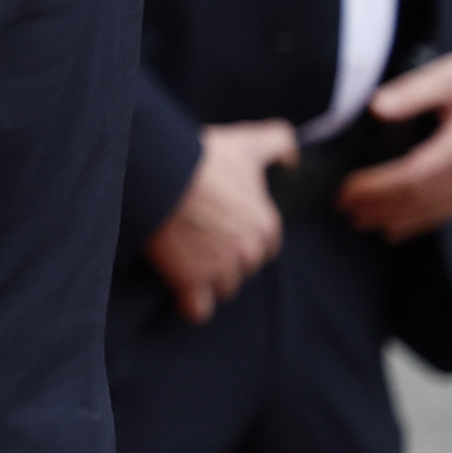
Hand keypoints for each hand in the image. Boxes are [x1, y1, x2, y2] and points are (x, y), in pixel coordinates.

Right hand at [147, 120, 296, 323]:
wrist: (158, 172)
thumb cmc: (202, 157)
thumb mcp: (247, 142)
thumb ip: (278, 143)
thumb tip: (293, 158)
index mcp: (266, 224)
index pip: (265, 247)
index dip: (241, 238)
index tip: (219, 226)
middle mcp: (249, 250)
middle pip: (244, 270)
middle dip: (225, 260)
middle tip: (198, 239)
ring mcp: (221, 269)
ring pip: (223, 289)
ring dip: (207, 281)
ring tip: (184, 259)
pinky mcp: (191, 282)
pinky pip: (198, 310)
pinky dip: (190, 304)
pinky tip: (180, 289)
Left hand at [340, 40, 451, 242]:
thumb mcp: (449, 73)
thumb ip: (410, 92)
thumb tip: (377, 108)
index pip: (411, 177)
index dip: (375, 188)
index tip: (346, 191)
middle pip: (420, 200)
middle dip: (379, 208)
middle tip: (344, 210)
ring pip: (434, 211)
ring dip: (396, 219)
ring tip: (362, 221)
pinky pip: (449, 210)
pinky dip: (420, 222)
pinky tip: (397, 228)